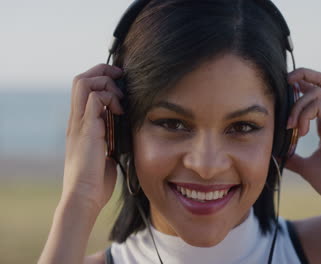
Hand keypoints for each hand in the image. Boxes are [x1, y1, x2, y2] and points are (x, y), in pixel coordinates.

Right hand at [62, 64, 123, 211]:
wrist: (84, 197)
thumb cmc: (95, 180)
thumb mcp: (104, 152)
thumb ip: (109, 138)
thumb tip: (123, 130)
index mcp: (79, 124)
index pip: (83, 87)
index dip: (100, 78)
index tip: (119, 82)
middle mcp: (76, 120)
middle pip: (81, 78)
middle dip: (103, 72)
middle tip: (121, 81)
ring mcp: (79, 124)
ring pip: (84, 83)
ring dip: (106, 84)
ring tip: (120, 101)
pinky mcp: (87, 131)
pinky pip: (95, 100)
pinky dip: (110, 99)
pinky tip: (119, 113)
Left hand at [285, 68, 320, 205]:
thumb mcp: (305, 165)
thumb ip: (292, 156)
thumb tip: (275, 154)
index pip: (315, 92)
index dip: (299, 86)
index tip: (282, 95)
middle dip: (302, 74)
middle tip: (286, 83)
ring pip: (316, 92)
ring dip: (297, 105)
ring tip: (291, 126)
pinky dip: (305, 113)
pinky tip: (300, 131)